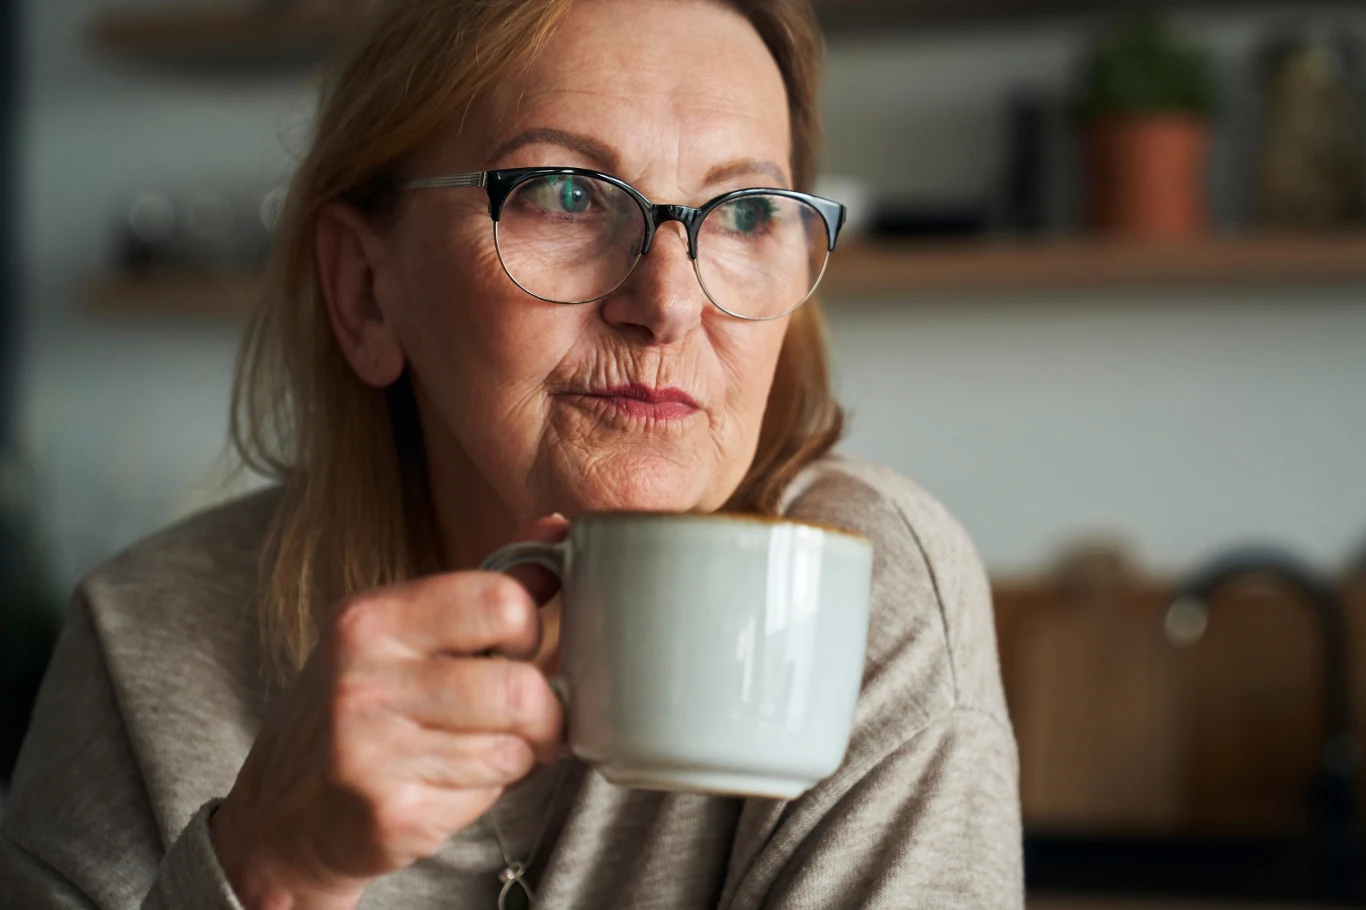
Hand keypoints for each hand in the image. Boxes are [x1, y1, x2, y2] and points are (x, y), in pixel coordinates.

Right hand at [210, 516, 569, 909]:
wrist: (281, 817)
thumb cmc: (359, 711)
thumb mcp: (401, 634)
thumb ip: (483, 588)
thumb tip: (558, 529)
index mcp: (370, 619)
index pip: (499, 601)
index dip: (529, 628)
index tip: (517, 647)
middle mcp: (364, 680)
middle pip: (519, 687)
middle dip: (544, 710)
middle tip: (528, 717)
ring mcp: (373, 752)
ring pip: (512, 748)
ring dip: (517, 755)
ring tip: (483, 751)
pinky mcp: (392, 814)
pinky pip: (488, 796)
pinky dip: (487, 793)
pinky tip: (450, 785)